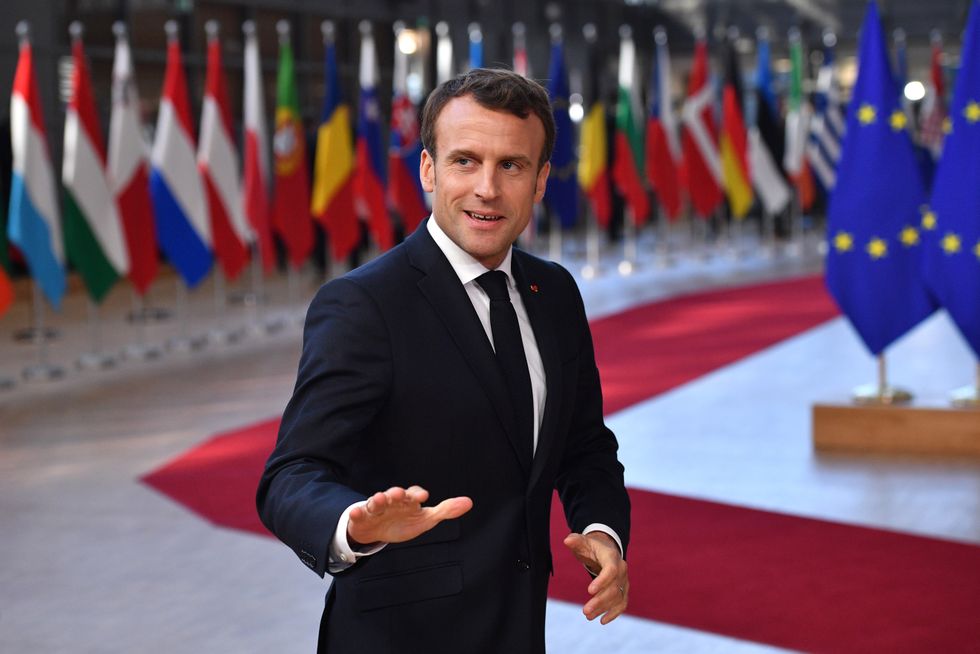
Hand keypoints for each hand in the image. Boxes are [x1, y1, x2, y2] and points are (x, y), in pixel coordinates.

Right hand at [347, 485, 471, 547]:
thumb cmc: (404, 521)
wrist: (378, 531)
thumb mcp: (425, 519)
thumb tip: (469, 502)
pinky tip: (356, 512)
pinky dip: (357, 512)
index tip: (424, 497)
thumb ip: (445, 511)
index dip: (418, 494)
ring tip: (379, 498)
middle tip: (398, 493)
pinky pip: (359, 514)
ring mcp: (376, 508)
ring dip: (377, 499)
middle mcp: (392, 501)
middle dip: (396, 494)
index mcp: (408, 500)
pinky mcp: (363, 517)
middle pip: (394, 495)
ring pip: (376, 501)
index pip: (414, 494)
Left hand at [563, 531, 628, 624]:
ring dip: (603, 608)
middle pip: (613, 588)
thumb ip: (576, 541)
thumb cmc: (592, 547)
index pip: (611, 570)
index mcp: (612, 557)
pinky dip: (614, 613)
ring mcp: (624, 581)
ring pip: (617, 598)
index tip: (589, 591)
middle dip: (600, 601)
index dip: (602, 581)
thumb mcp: (583, 542)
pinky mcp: (623, 590)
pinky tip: (602, 620)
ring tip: (587, 616)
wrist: (606, 550)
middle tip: (585, 611)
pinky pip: (622, 603)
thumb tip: (567, 540)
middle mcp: (622, 569)